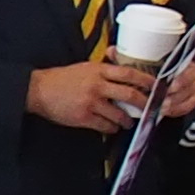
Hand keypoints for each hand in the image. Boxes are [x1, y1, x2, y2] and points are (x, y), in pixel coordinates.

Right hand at [28, 56, 154, 134]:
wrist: (38, 90)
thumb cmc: (62, 78)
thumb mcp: (85, 67)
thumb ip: (105, 69)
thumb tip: (124, 66)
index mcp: (99, 70)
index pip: (129, 74)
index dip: (146, 80)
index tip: (157, 86)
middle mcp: (97, 85)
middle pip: (129, 94)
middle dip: (144, 103)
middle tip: (151, 108)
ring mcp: (90, 102)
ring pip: (119, 114)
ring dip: (128, 120)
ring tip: (130, 122)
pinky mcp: (83, 117)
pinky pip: (104, 125)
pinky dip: (112, 128)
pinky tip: (112, 127)